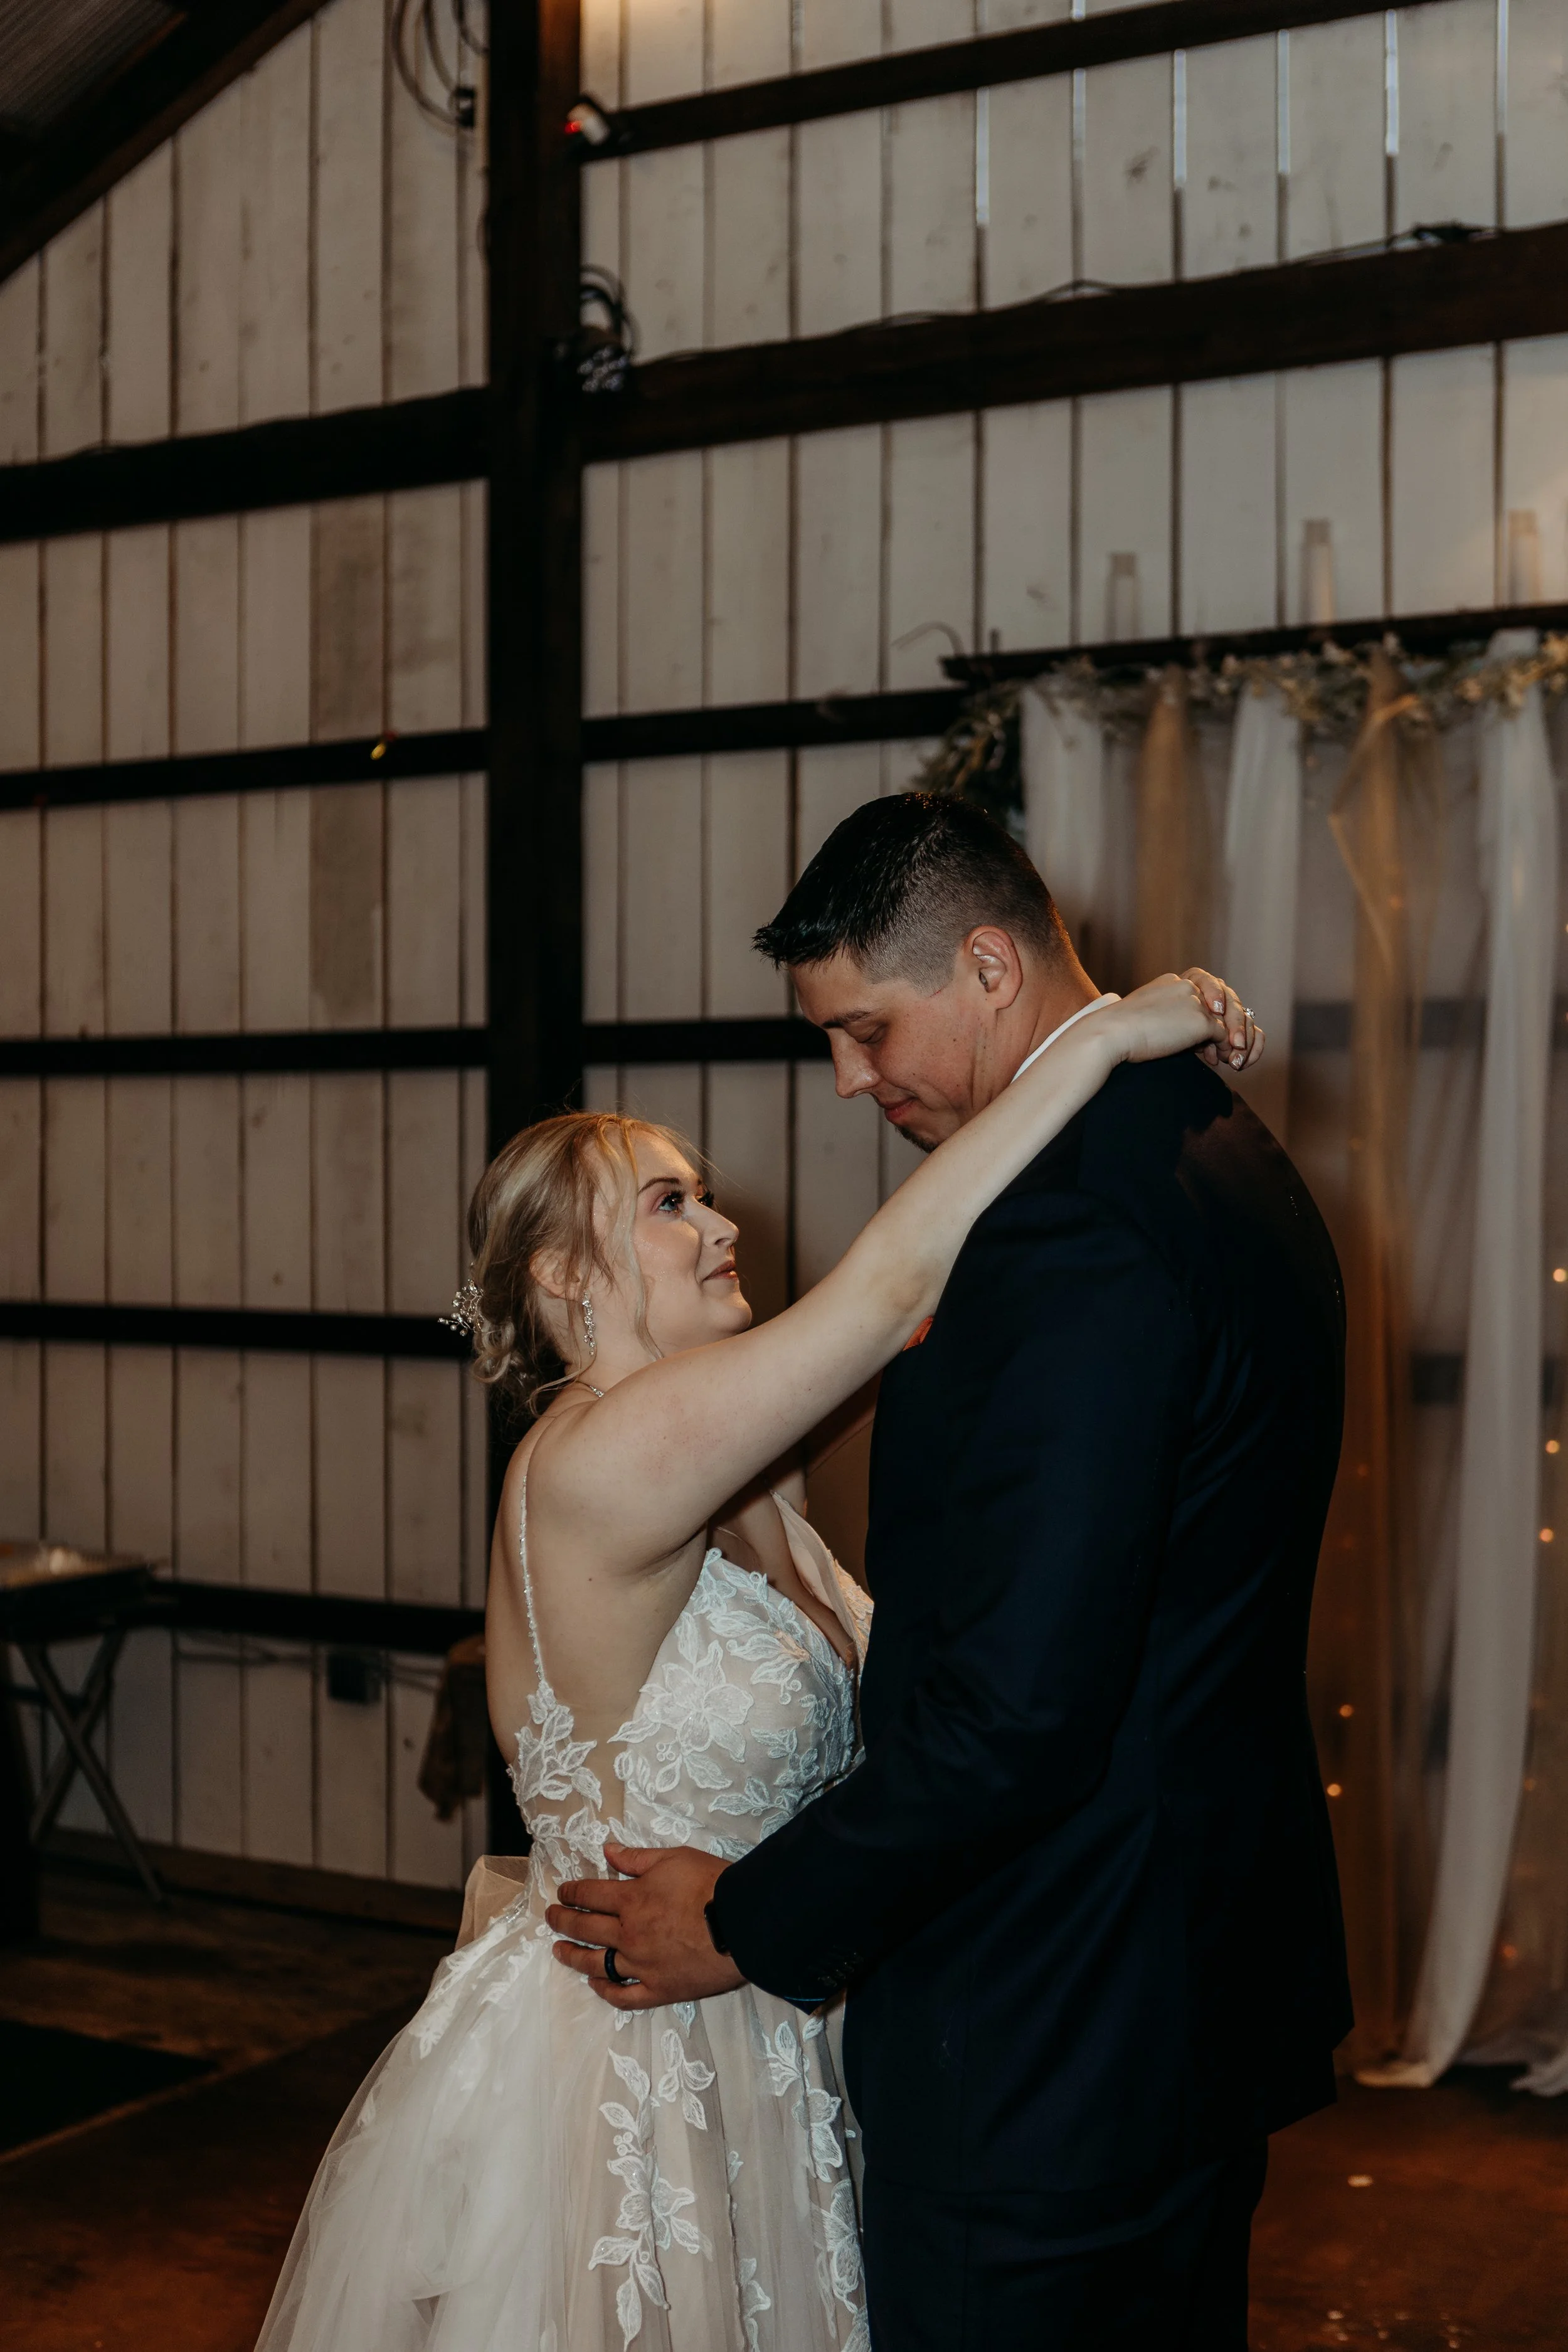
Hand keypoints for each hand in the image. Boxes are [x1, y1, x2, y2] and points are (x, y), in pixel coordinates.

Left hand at [546, 1842, 745, 2010]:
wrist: (744, 1923)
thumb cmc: (711, 1884)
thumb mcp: (674, 1858)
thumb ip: (637, 1857)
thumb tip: (607, 1850)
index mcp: (631, 1900)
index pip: (589, 1894)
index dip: (572, 1892)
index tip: (561, 1892)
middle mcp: (628, 1935)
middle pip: (585, 1928)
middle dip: (562, 1920)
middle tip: (551, 1917)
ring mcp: (641, 1966)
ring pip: (596, 1964)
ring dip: (573, 1956)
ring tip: (559, 1951)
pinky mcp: (659, 1990)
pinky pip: (624, 1996)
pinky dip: (605, 1991)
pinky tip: (595, 1984)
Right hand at [1110, 969, 1261, 1072]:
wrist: (1110, 1034)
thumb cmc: (1119, 1033)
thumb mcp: (1147, 1018)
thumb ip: (1170, 1019)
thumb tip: (1190, 1037)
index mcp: (1172, 982)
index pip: (1203, 992)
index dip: (1211, 1013)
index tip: (1206, 1040)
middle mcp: (1186, 985)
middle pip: (1223, 999)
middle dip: (1232, 1023)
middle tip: (1232, 1047)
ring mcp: (1195, 1001)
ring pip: (1229, 1017)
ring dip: (1235, 1037)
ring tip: (1233, 1058)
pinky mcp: (1201, 1020)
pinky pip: (1224, 1035)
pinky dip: (1226, 1049)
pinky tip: (1220, 1063)